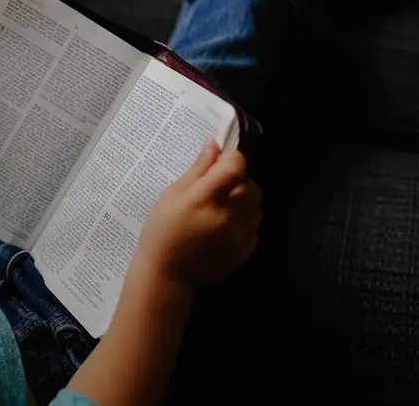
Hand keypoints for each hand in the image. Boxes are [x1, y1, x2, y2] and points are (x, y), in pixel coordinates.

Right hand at [134, 139, 261, 287]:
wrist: (166, 273)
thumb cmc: (162, 230)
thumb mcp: (172, 195)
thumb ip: (197, 170)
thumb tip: (214, 144)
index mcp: (204, 198)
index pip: (236, 165)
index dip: (231, 160)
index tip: (219, 165)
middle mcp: (226, 215)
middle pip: (252, 186)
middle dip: (239, 183)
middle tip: (220, 190)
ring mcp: (238, 236)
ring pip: (256, 208)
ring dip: (244, 204)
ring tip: (223, 212)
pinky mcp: (244, 252)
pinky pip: (254, 229)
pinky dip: (243, 225)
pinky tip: (224, 230)